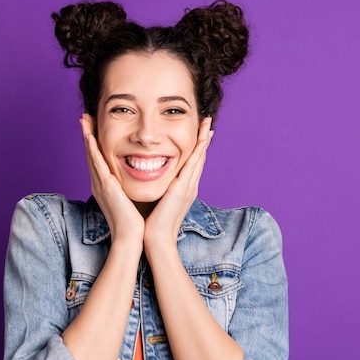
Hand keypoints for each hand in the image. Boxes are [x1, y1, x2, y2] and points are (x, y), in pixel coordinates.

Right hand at [80, 114, 144, 248]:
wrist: (130, 238)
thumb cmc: (133, 221)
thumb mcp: (129, 199)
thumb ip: (128, 187)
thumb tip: (136, 178)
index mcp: (105, 186)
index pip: (99, 159)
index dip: (94, 143)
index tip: (93, 126)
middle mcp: (99, 183)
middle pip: (91, 154)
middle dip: (87, 134)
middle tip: (84, 117)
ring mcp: (100, 184)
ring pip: (91, 155)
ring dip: (87, 136)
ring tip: (84, 119)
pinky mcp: (106, 187)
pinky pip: (97, 164)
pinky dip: (92, 149)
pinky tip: (90, 136)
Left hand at [143, 117, 213, 250]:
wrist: (156, 239)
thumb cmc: (153, 223)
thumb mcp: (159, 201)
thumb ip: (159, 189)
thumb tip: (152, 180)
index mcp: (183, 188)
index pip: (192, 163)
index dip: (197, 146)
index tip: (200, 131)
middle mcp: (189, 186)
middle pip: (199, 157)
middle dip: (204, 138)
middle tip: (207, 121)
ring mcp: (188, 187)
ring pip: (199, 158)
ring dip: (203, 139)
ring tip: (207, 124)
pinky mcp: (183, 189)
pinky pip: (193, 165)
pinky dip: (198, 151)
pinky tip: (201, 139)